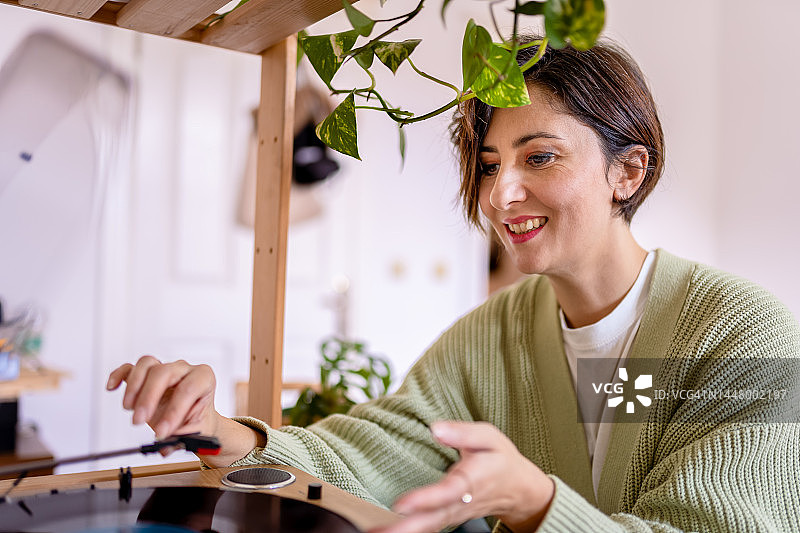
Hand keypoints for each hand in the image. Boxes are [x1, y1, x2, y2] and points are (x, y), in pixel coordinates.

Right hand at [107, 356, 265, 465]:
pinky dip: (119, 375)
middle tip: (139, 421)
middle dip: (149, 398)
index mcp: (204, 379)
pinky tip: (112, 387)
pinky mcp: (148, 374)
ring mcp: (165, 368)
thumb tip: (164, 446)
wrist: (196, 417)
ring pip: (147, 365)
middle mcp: (184, 370)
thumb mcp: (196, 432)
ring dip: (134, 387)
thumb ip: (181, 438)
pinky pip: (131, 368)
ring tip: (129, 408)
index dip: (174, 411)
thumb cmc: (198, 421)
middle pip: (164, 372)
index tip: (161, 432)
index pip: (188, 389)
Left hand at [370, 421, 553, 532]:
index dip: (426, 499)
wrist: (517, 488)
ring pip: (428, 526)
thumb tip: (435, 428)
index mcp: (473, 479)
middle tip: (378, 532)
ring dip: (401, 532)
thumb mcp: (489, 437)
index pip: (448, 492)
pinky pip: (427, 527)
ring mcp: (454, 514)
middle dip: (406, 527)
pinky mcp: (447, 518)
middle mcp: (462, 502)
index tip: (401, 504)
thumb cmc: (499, 458)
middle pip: (433, 518)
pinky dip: (407, 531)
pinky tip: (384, 531)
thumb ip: (462, 433)